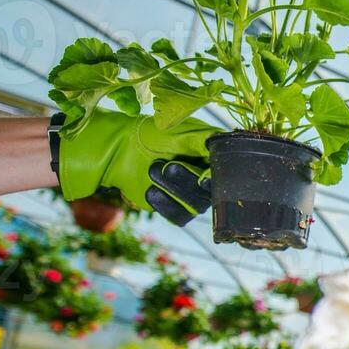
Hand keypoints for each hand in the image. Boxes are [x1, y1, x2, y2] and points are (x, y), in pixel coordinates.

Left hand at [56, 111, 215, 224]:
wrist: (118, 151)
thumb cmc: (150, 135)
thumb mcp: (181, 132)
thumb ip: (207, 141)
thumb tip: (229, 147)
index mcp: (213, 158)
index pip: (229, 174)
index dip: (219, 178)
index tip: (205, 175)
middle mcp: (206, 179)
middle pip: (211, 193)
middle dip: (185, 179)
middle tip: (165, 164)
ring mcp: (191, 196)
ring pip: (195, 206)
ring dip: (171, 189)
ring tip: (153, 170)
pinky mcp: (174, 209)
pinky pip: (179, 216)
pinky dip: (163, 202)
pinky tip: (150, 189)